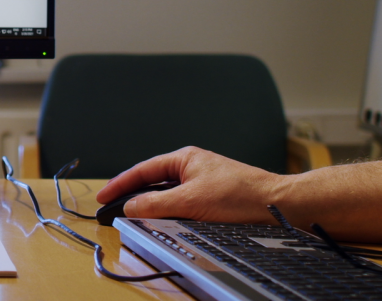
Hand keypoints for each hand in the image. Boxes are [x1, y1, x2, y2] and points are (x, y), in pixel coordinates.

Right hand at [95, 147, 285, 223]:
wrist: (278, 206)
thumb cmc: (241, 195)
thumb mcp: (190, 201)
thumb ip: (156, 204)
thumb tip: (131, 206)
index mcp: (184, 159)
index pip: (142, 170)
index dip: (120, 184)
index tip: (103, 196)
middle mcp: (192, 168)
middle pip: (153, 182)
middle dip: (134, 196)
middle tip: (114, 209)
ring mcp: (203, 183)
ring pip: (168, 195)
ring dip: (154, 207)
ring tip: (137, 218)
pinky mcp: (214, 198)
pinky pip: (183, 204)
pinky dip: (171, 213)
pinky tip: (167, 223)